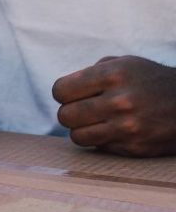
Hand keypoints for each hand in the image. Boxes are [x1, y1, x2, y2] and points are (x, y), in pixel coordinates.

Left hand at [52, 56, 175, 156]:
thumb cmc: (150, 80)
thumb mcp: (124, 63)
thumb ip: (92, 72)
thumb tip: (65, 89)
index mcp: (112, 75)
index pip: (61, 90)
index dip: (63, 93)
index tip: (71, 94)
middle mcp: (119, 101)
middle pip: (65, 116)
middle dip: (69, 112)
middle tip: (81, 110)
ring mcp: (127, 127)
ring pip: (77, 136)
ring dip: (81, 129)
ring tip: (93, 122)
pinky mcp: (134, 148)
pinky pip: (99, 147)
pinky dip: (100, 140)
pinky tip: (113, 130)